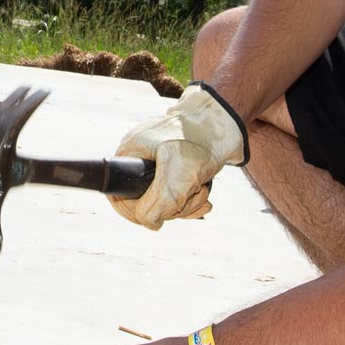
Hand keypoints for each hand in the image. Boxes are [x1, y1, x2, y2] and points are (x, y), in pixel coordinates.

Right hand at [113, 84, 246, 228]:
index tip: (159, 215)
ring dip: (187, 202)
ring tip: (203, 188)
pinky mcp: (177, 167)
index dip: (137, 212)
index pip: (119, 196)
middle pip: (146, 202)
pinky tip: (205, 192)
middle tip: (193, 194)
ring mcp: (159, 163)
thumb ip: (158, 204)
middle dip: (173, 206)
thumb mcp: (177, 176)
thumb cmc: (199, 140)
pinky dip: (192, 197)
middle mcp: (141, 159)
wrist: (226, 120)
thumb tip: (149, 223)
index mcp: (130, 154)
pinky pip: (178, 193)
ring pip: (165, 201)